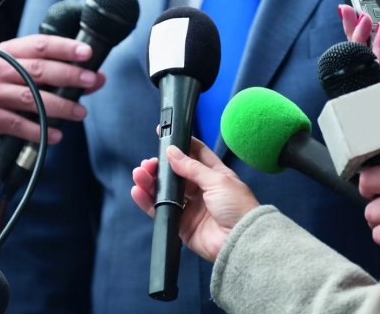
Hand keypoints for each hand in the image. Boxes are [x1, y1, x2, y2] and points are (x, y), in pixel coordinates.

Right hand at [0, 35, 105, 146]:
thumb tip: (99, 78)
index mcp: (10, 51)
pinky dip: (41, 131)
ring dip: (60, 106)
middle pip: (37, 69)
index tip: (87, 53)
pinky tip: (57, 135)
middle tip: (90, 80)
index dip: (65, 47)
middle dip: (68, 75)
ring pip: (31, 98)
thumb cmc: (11, 89)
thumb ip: (65, 75)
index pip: (40, 45)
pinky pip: (19, 125)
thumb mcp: (31, 75)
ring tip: (81, 113)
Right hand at [131, 137, 259, 262]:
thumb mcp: (217, 180)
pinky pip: (160, 210)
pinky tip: (137, 191)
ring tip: (139, 174)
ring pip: (165, 190)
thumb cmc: (238, 208)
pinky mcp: (181, 223)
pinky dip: (147, 201)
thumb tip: (172, 152)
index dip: (180, 144)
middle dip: (160, 166)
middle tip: (148, 163)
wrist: (241, 242)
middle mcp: (201, 189)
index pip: (195, 154)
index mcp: (214, 174)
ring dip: (150, 181)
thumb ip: (192, 167)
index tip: (164, 136)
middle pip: (175, 173)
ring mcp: (190, 206)